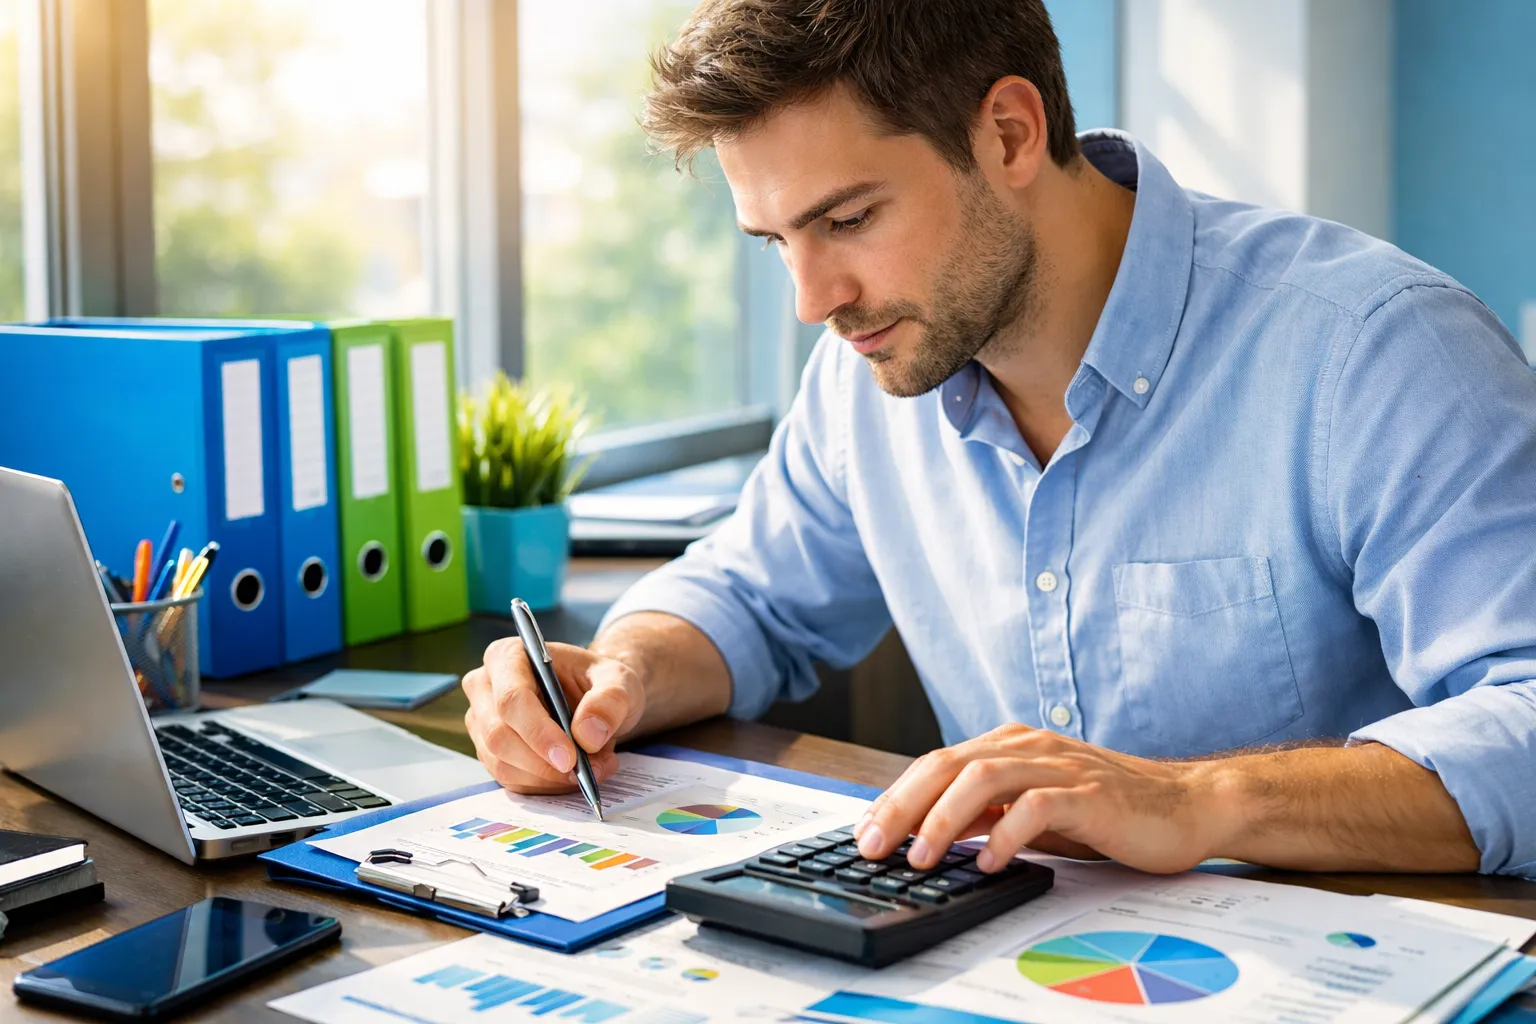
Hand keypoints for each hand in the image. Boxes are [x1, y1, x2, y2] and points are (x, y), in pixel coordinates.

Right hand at [463, 638, 645, 793]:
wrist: (595, 700)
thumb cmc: (599, 682)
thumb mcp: (618, 681)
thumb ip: (609, 701)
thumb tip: (588, 734)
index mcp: (509, 656)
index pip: (512, 698)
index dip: (538, 731)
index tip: (569, 757)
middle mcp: (486, 687)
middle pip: (500, 735)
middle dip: (544, 763)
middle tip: (588, 771)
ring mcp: (483, 722)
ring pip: (503, 763)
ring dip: (549, 777)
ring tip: (592, 768)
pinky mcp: (490, 752)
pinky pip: (510, 780)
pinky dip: (545, 785)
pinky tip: (573, 775)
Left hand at [853, 723, 1224, 874]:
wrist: (1185, 806)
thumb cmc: (1106, 811)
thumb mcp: (1032, 809)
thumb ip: (986, 812)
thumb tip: (926, 833)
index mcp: (1010, 744)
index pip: (936, 763)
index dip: (894, 797)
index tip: (864, 833)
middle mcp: (1029, 746)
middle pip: (948, 764)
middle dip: (902, 806)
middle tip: (873, 846)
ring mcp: (1060, 766)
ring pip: (984, 777)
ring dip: (944, 819)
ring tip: (920, 857)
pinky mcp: (1091, 794)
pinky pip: (1037, 806)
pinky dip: (1006, 834)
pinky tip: (988, 862)